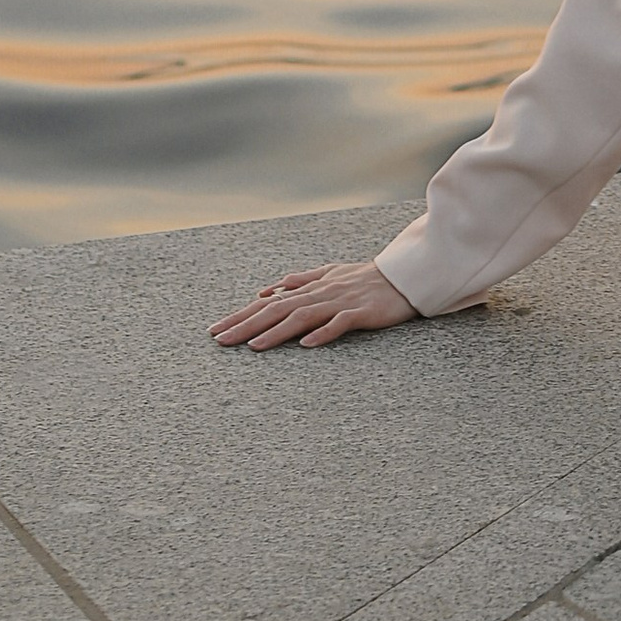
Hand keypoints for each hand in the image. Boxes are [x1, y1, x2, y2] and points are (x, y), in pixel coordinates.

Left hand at [210, 259, 415, 349]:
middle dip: (247, 325)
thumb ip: (300, 281)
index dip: (242, 315)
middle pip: (278, 308)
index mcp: (311, 286)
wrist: (404, 275)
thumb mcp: (330, 274)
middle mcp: (320, 292)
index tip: (216, 330)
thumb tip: (268, 288)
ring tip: (253, 346)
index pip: (269, 301)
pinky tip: (306, 344)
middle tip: (219, 340)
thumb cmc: (366, 278)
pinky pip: (340, 323)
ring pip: (302, 316)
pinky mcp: (362, 312)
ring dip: (276, 331)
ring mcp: (340, 302)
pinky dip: (323, 332)